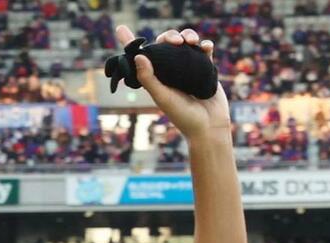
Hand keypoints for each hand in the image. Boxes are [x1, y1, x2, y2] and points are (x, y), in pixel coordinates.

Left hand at [116, 25, 230, 140]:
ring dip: (188, 35)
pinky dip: (205, 45)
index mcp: (158, 78)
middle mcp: (172, 72)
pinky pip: (205, 50)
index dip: (130, 42)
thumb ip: (149, 79)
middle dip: (169, 36)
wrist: (209, 127)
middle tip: (175, 41)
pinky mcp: (205, 68)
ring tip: (191, 41)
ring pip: (186, 43)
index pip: (142, 56)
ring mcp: (189, 69)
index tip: (120, 29)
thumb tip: (138, 56)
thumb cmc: (184, 117)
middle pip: (166, 44)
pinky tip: (205, 48)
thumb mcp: (163, 98)